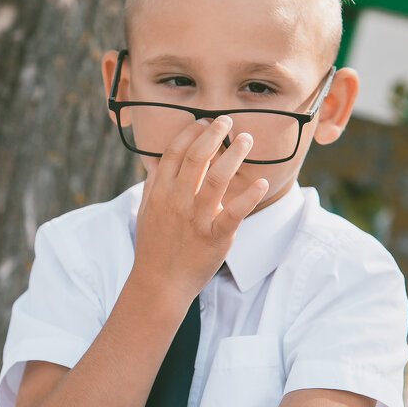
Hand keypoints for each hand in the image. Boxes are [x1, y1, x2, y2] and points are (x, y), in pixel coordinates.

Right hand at [133, 116, 267, 300]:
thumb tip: (155, 161)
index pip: (174, 152)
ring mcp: (197, 219)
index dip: (191, 132)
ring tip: (245, 139)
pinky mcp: (216, 238)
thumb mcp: (145, 212)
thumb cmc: (153, 249)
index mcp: (161, 193)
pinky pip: (234, 213)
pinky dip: (249, 196)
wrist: (159, 285)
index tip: (204, 121)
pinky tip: (262, 182)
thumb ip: (152, 185)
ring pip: (217, 178)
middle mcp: (177, 202)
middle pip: (197, 157)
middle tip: (227, 121)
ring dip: (234, 155)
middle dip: (213, 133)